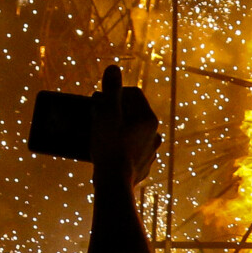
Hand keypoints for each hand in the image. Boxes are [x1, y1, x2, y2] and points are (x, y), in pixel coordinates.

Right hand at [88, 68, 159, 187]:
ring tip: (101, 135)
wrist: (115, 183)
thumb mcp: (106, 114)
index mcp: (148, 119)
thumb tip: (113, 68)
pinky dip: (121, 149)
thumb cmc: (110, 146)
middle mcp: (154, 134)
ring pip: (134, 133)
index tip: (99, 101)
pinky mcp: (144, 166)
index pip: (133, 94)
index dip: (114, 93)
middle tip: (96, 116)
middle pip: (133, 114)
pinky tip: (109, 152)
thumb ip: (111, 91)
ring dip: (119, 130)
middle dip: (115, 112)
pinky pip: (132, 152)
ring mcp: (151, 152)